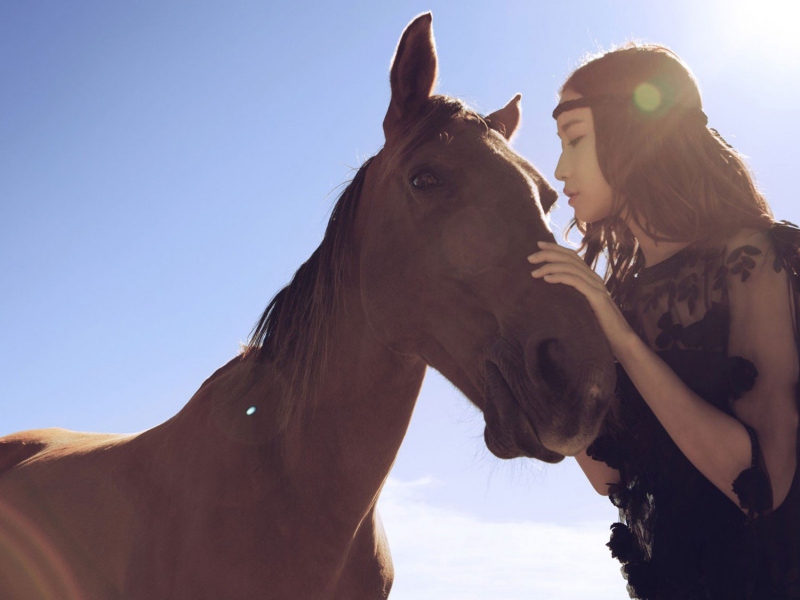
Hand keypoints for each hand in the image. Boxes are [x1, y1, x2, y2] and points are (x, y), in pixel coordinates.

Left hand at [528, 241, 635, 355]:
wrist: (618, 338)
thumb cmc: (597, 324)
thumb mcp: (580, 304)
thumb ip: (570, 294)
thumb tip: (547, 289)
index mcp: (590, 277)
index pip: (572, 255)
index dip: (555, 247)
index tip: (537, 244)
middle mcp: (594, 278)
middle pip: (570, 258)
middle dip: (548, 254)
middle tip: (530, 258)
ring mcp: (597, 286)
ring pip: (571, 268)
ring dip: (550, 267)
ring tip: (534, 272)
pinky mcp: (597, 297)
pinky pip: (576, 282)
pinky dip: (560, 277)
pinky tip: (547, 279)